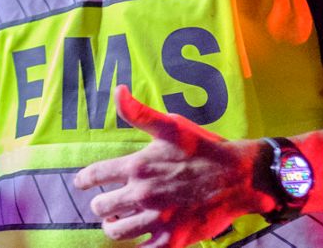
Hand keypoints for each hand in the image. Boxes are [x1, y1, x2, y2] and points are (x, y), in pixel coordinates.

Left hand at [73, 86, 259, 247]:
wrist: (240, 177)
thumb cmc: (205, 149)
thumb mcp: (171, 126)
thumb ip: (139, 113)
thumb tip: (117, 90)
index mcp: (138, 166)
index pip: (94, 175)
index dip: (83, 180)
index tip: (81, 183)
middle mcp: (143, 194)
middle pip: (101, 207)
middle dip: (101, 205)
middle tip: (107, 204)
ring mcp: (158, 219)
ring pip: (116, 232)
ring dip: (114, 227)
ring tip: (119, 222)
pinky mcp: (174, 240)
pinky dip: (138, 246)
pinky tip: (140, 239)